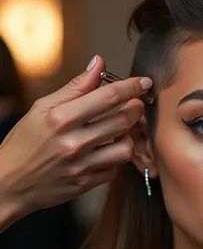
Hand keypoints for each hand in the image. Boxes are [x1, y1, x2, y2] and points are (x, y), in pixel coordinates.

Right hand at [0, 55, 152, 220]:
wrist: (9, 183)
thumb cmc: (25, 142)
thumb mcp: (42, 108)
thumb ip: (74, 87)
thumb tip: (99, 63)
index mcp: (60, 118)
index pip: (108, 97)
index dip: (132, 87)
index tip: (144, 82)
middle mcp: (72, 142)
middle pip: (123, 121)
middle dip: (136, 109)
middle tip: (134, 105)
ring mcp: (81, 166)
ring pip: (125, 148)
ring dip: (128, 137)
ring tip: (119, 131)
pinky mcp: (85, 184)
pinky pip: (114, 170)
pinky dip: (114, 159)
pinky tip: (105, 152)